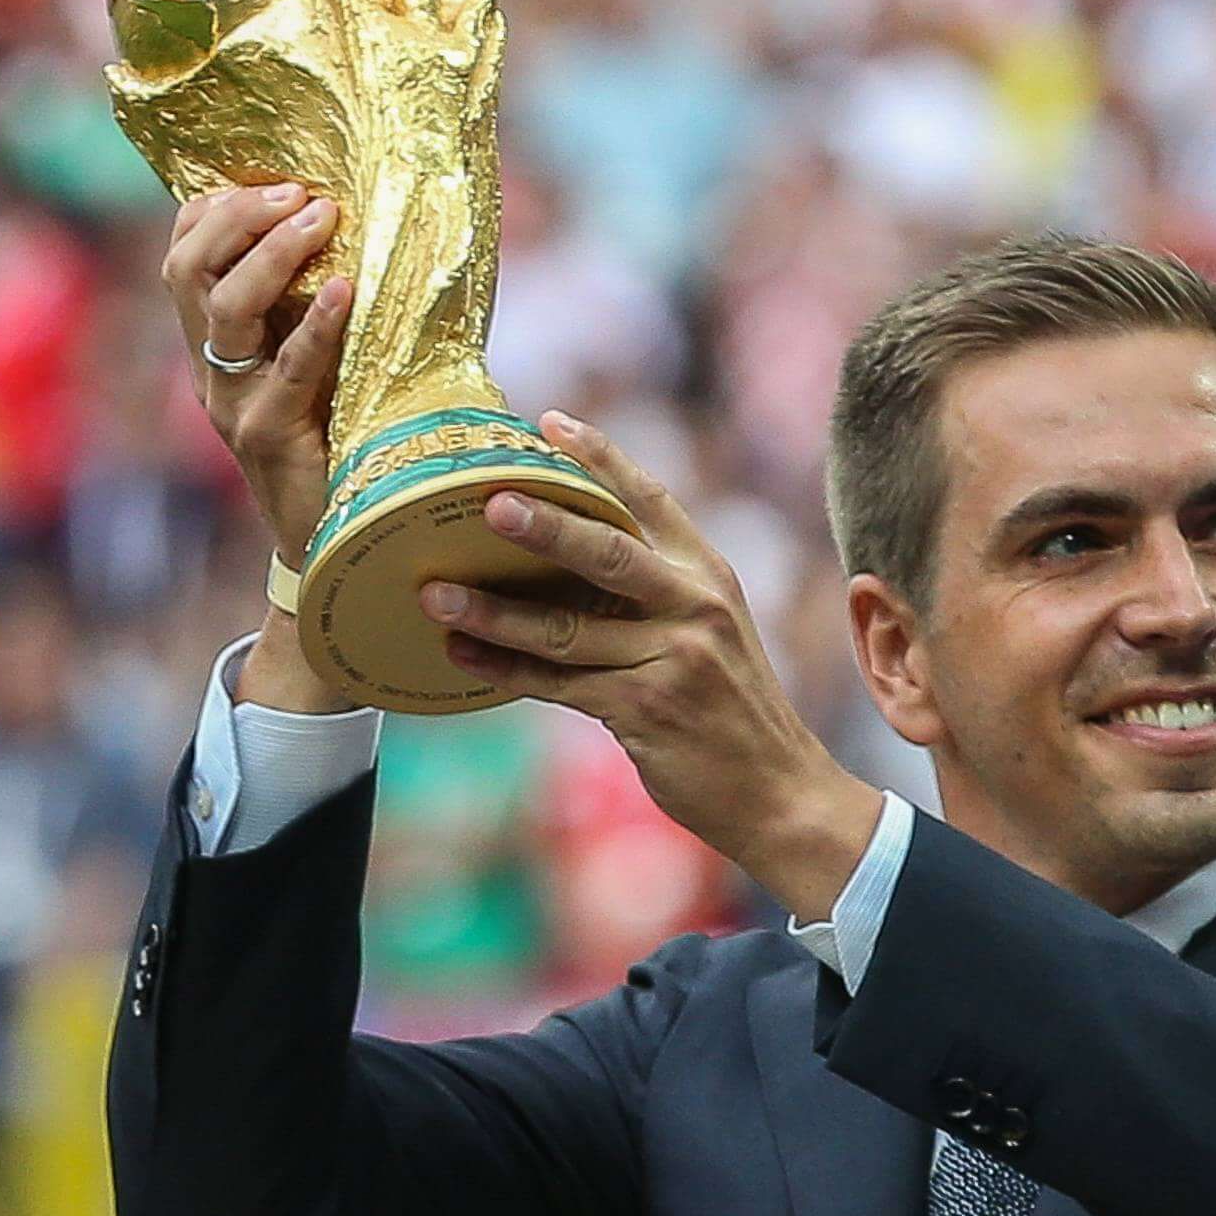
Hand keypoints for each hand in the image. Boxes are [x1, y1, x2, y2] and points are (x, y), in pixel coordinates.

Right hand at [162, 182, 353, 566]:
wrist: (334, 539)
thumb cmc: (338, 441)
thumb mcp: (318, 365)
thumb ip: (316, 312)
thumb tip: (368, 236)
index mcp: (213, 344)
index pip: (183, 253)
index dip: (215, 207)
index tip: (276, 180)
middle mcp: (210, 367)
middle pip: (188, 267)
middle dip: (239, 216)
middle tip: (301, 194)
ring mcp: (232, 402)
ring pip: (223, 308)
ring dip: (272, 254)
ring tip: (322, 220)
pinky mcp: (268, 434)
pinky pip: (288, 367)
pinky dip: (318, 324)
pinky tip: (347, 291)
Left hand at [421, 411, 882, 918]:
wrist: (780, 792)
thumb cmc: (733, 712)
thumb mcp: (713, 635)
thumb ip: (658, 595)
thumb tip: (569, 561)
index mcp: (709, 576)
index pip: (651, 500)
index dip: (600, 458)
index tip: (548, 422)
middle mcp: (695, 607)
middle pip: (606, 551)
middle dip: (543, 523)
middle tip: (485, 499)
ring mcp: (672, 658)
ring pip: (565, 627)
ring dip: (493, 613)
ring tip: (435, 594)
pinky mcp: (645, 709)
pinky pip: (558, 683)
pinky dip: (505, 670)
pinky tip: (463, 656)